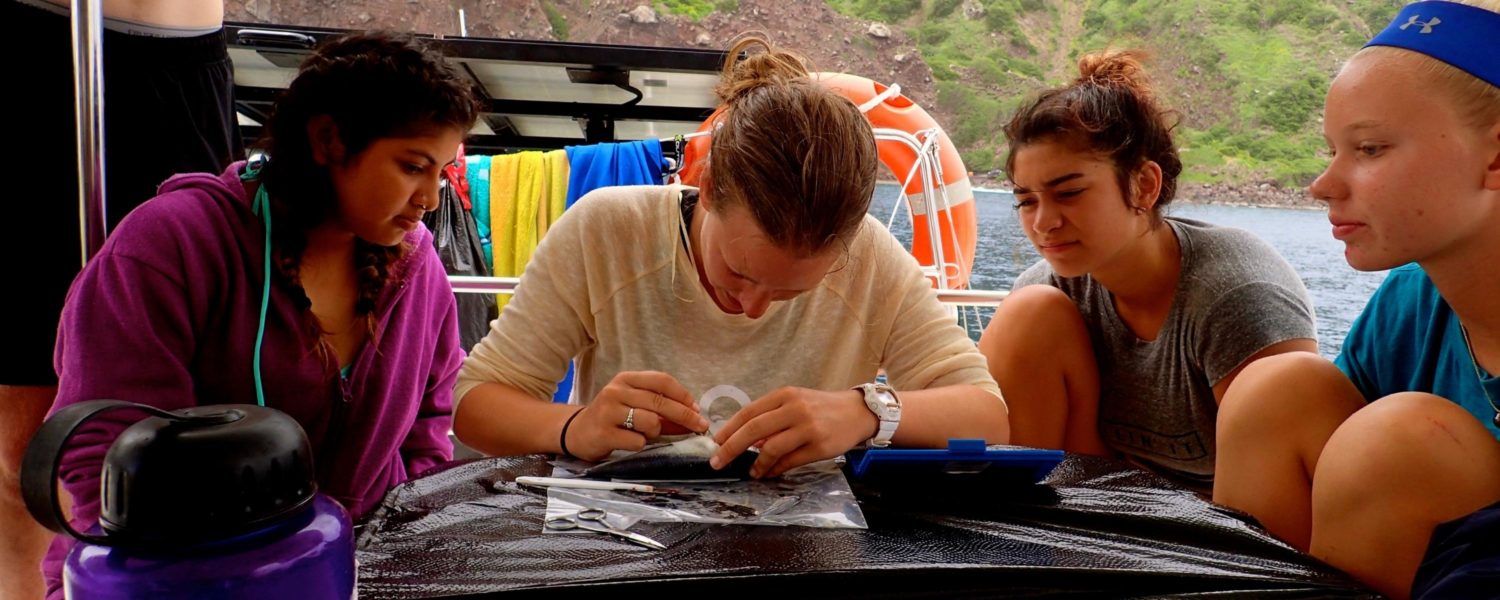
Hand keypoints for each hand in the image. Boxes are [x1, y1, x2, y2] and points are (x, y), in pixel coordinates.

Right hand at [563, 371, 709, 460]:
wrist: (578, 432)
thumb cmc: (613, 418)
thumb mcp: (635, 406)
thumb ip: (662, 411)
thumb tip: (694, 418)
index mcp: (626, 379)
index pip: (661, 380)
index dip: (682, 395)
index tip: (697, 408)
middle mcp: (616, 391)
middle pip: (659, 401)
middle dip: (685, 415)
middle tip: (700, 426)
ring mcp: (608, 411)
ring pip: (650, 421)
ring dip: (656, 431)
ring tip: (645, 434)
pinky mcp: (604, 432)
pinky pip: (637, 441)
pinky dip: (641, 444)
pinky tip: (630, 442)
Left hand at [710, 387, 877, 477]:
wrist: (857, 412)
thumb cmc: (821, 408)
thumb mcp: (795, 402)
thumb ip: (771, 417)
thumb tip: (744, 440)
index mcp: (785, 395)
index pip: (749, 412)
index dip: (729, 429)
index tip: (715, 443)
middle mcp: (795, 409)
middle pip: (754, 430)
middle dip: (731, 448)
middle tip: (718, 461)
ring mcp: (808, 428)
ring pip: (771, 448)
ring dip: (756, 464)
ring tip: (751, 471)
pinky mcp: (819, 446)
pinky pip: (789, 461)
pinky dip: (774, 469)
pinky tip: (768, 473)